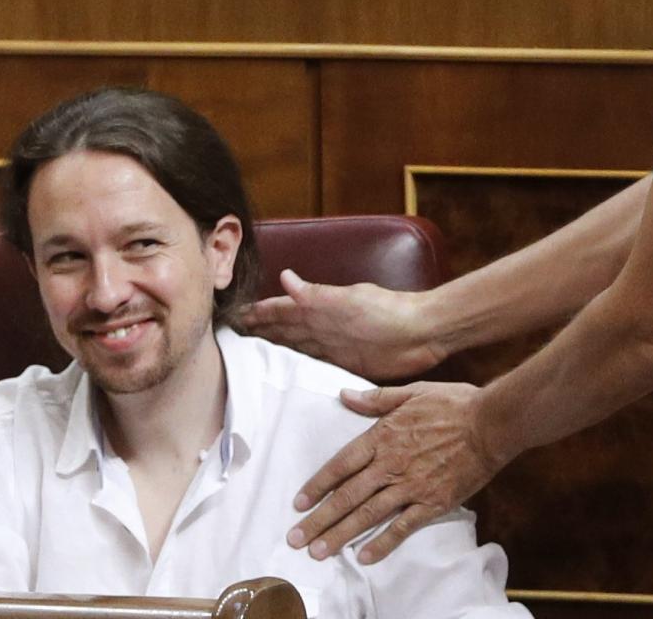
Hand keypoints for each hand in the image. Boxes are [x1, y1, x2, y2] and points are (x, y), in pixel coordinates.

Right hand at [241, 270, 446, 380]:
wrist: (423, 333)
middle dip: (258, 333)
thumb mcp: (349, 301)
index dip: (258, 313)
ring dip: (274, 351)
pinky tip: (284, 376)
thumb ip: (316, 294)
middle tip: (229, 342)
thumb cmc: (389, 312)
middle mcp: (322, 326)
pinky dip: (297, 368)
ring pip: (295, 348)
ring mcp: (333, 346)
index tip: (231, 317)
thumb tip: (284, 276)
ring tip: (248, 359)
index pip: (280, 309)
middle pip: (283, 330)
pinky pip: (313, 366)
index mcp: (320, 307)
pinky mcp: (345, 364)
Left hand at [287, 382, 510, 563]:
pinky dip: (382, 543)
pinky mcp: (433, 502)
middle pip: (347, 496)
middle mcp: (391, 464)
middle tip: (295, 539)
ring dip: (340, 534)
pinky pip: (403, 527)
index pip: (340, 465)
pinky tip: (364, 557)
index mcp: (383, 436)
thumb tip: (344, 395)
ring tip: (318, 552)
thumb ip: (376, 399)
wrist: (492, 422)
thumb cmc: (454, 403)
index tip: (298, 504)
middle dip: (319, 519)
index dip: (317, 485)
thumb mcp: (412, 392)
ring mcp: (411, 485)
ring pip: (368, 514)